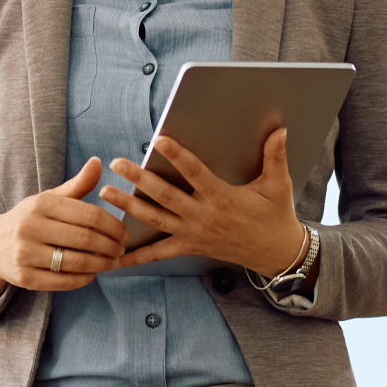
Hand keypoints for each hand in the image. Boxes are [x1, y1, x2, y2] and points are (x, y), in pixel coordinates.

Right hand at [0, 158, 129, 298]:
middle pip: (85, 239)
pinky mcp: (24, 277)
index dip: (113, 226)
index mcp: (41, 205)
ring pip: (76, 262)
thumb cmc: (29, 219)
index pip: (89, 215)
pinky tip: (92, 273)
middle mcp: (30, 227)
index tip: (125, 234)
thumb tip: (98, 162)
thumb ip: (77, 184)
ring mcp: (25, 254)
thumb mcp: (50, 199)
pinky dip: (84, 279)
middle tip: (121, 250)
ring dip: (101, 265)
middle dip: (111, 247)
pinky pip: (63, 281)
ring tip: (111, 262)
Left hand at [103, 130, 307, 276]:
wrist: (276, 254)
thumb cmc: (276, 217)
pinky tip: (114, 257)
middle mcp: (203, 216)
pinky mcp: (190, 247)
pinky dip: (136, 256)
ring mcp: (193, 234)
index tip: (159, 140)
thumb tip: (280, 130)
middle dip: (139, 179)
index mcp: (222, 197)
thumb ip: (275, 156)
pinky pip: (159, 253)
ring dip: (129, 206)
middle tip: (118, 164)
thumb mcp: (278, 185)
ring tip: (106, 193)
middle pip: (165, 195)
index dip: (177, 156)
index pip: (194, 173)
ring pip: (155, 219)